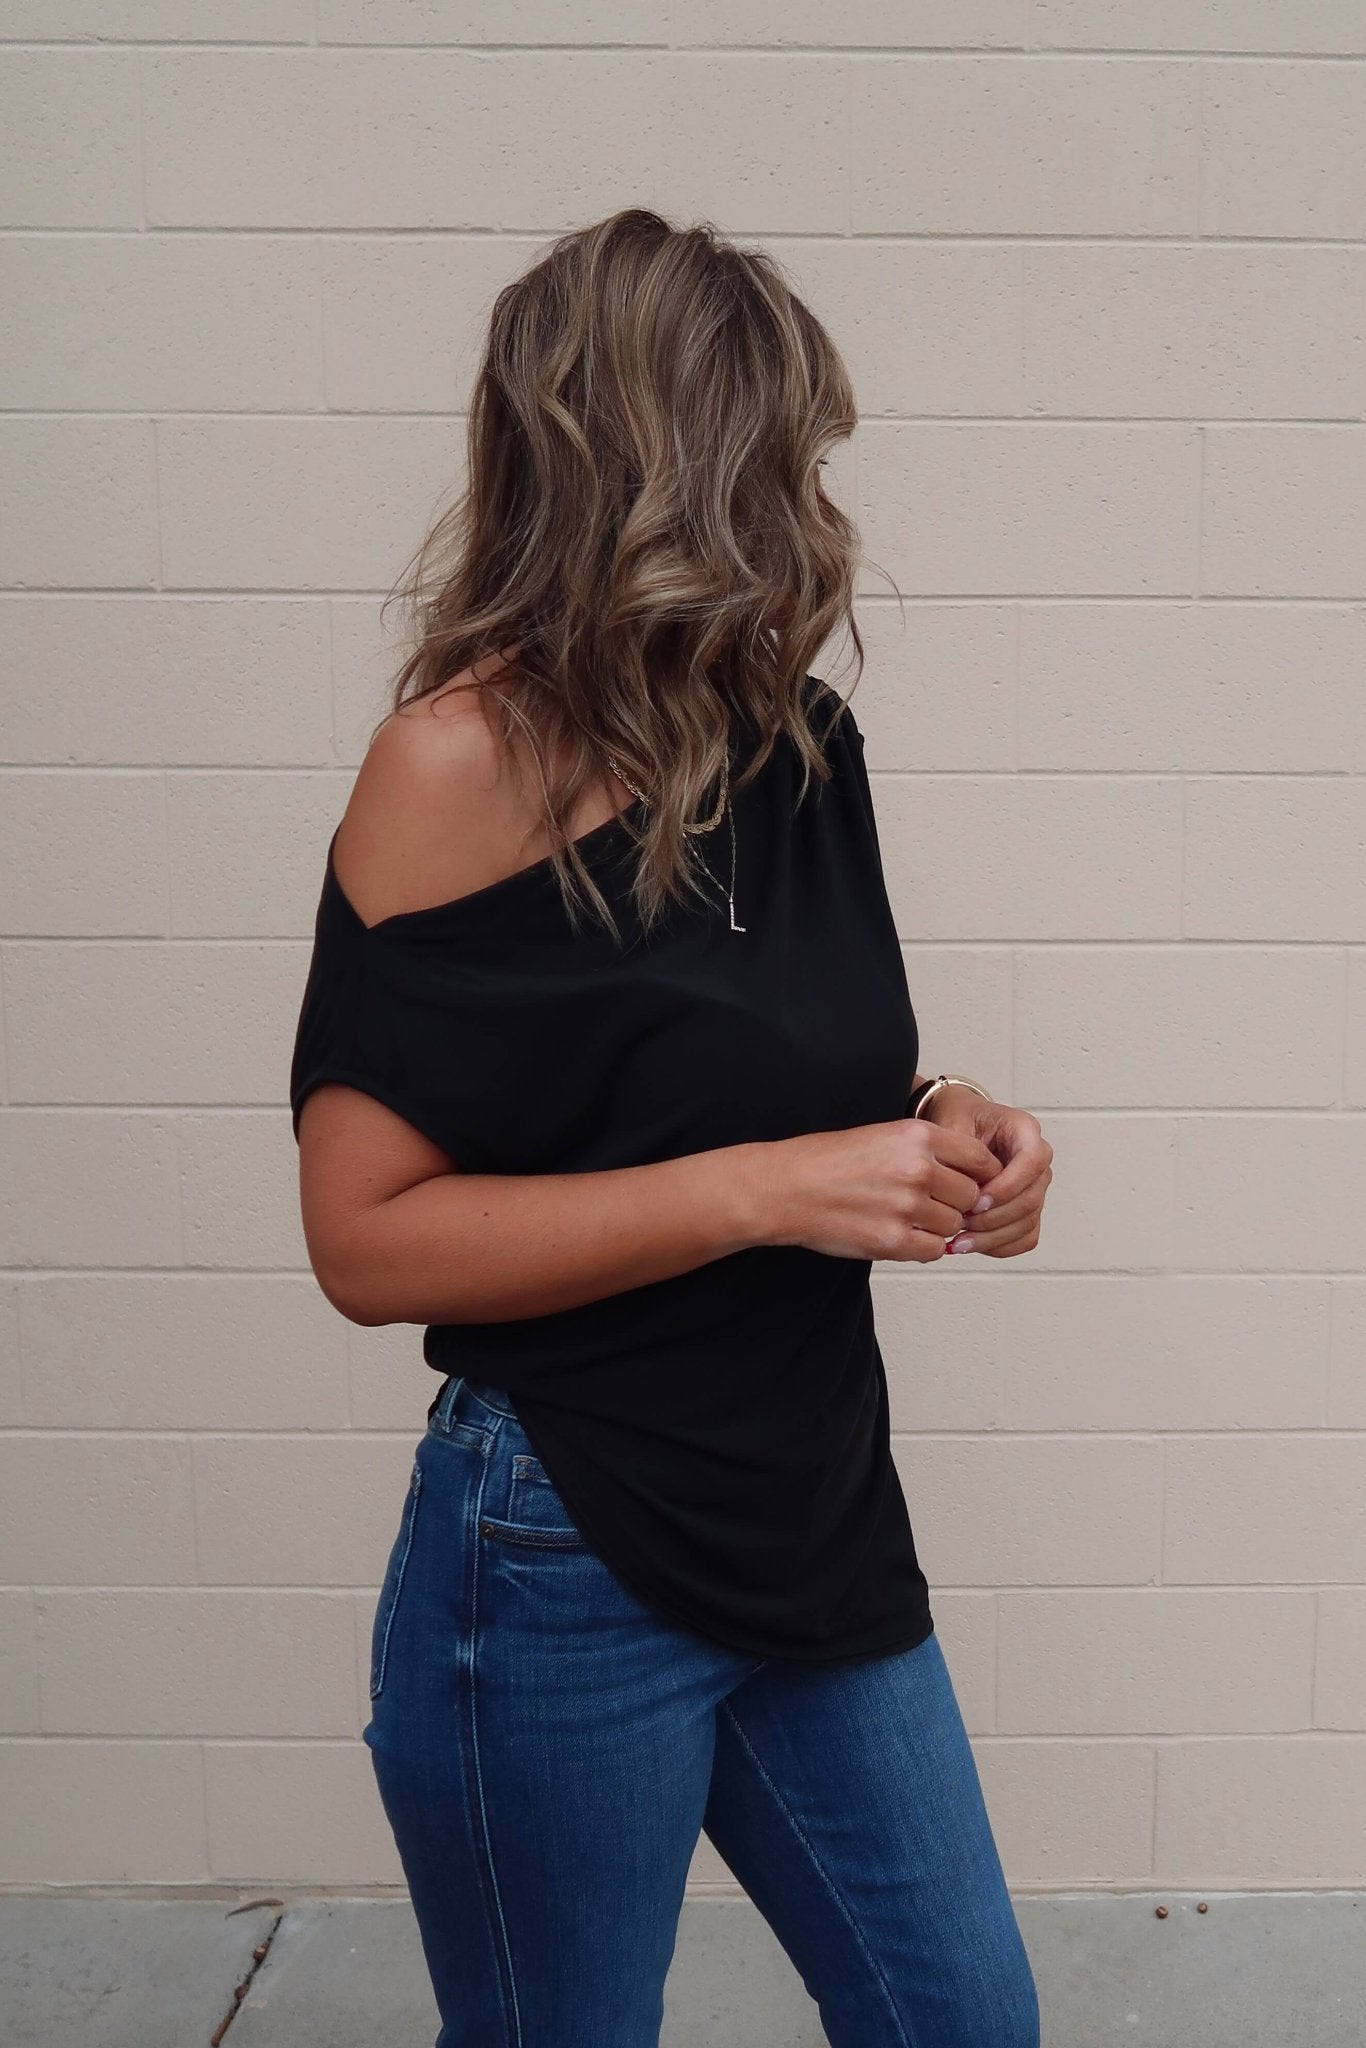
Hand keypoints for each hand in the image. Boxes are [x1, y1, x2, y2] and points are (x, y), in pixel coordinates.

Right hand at [768, 1115, 998, 1263]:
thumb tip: (971, 1180)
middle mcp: (917, 1169)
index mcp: (917, 1136)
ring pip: (953, 1225)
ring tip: (904, 1217)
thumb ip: (929, 1153)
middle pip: (971, 1196)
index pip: (980, 1158)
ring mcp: (906, 1206)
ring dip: (937, 1226)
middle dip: (956, 1203)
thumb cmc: (828, 1162)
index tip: (968, 1183)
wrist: (786, 1188)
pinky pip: (933, 1250)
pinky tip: (899, 1234)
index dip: (980, 1175)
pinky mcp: (892, 1240)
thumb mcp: (883, 1136)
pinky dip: (922, 1247)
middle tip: (930, 1204)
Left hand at [921, 1087, 1052, 1257]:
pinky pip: (1025, 1237)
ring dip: (994, 1237)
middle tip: (960, 1223)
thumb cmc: (958, 1118)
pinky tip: (971, 1244)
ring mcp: (1035, 1187)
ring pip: (1029, 1222)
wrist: (959, 1125)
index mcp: (1024, 1130)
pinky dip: (1000, 1246)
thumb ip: (958, 1149)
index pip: (1033, 1160)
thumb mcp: (951, 1122)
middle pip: (1032, 1198)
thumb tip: (960, 1188)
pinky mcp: (1027, 1209)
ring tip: (959, 1240)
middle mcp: (1037, 1160)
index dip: (1008, 1186)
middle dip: (995, 1218)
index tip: (977, 1200)